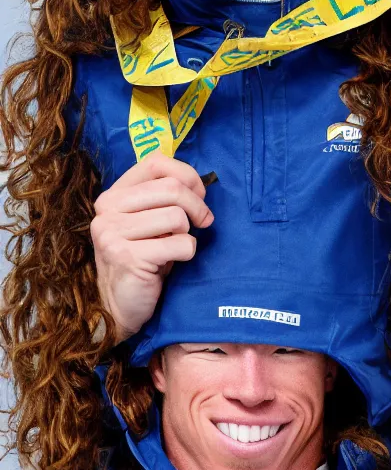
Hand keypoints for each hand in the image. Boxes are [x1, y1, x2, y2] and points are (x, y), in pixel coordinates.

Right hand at [91, 155, 213, 341]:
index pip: (155, 162)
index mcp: (113, 195)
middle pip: (171, 188)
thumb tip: (200, 184)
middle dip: (198, 206)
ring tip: (175, 246)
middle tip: (204, 223)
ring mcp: (113, 233)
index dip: (186, 174)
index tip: (199, 194)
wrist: (118, 307)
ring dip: (188, 234)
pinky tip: (173, 262)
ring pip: (177, 217)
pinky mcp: (127, 257)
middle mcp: (107, 210)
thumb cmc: (142, 261)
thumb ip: (163, 199)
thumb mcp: (148, 223)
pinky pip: (180, 244)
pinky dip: (186, 253)